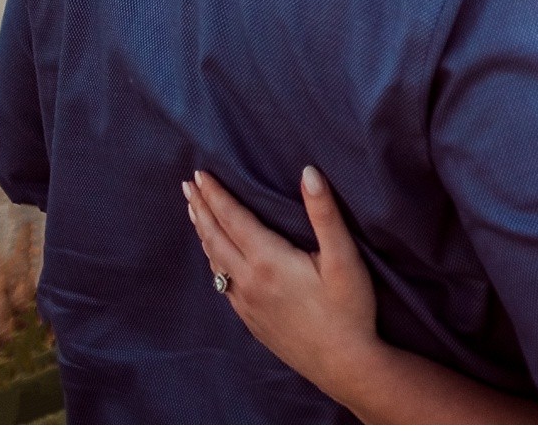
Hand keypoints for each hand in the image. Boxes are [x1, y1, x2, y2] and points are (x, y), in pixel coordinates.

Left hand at [185, 165, 380, 402]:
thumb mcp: (343, 258)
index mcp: (268, 261)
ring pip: (215, 262)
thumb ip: (324, 213)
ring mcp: (247, 304)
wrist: (344, 365)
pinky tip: (216, 258)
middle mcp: (249, 282)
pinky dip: (214, 261)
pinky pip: (223, 284)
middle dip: (201, 209)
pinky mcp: (251, 321)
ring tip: (196, 213)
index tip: (199, 174)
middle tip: (188, 185)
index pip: (232, 219)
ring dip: (203, 233)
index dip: (215, 195)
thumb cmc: (349, 309)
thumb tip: (308, 172)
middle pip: (215, 238)